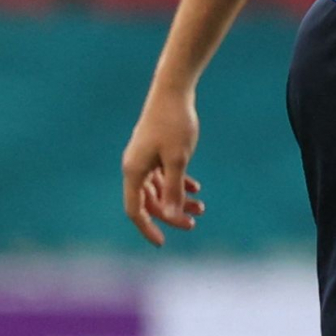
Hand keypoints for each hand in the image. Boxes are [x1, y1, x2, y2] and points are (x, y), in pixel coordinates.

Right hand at [120, 86, 203, 247]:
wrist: (172, 92)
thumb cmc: (175, 125)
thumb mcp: (178, 160)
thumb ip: (174, 189)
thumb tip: (172, 215)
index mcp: (133, 171)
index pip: (135, 210)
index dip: (148, 228)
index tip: (163, 243)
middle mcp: (134, 167)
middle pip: (148, 201)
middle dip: (170, 214)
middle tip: (195, 222)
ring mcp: (143, 158)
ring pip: (157, 189)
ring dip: (177, 199)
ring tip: (201, 207)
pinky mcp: (153, 150)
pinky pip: (162, 175)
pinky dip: (177, 184)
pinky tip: (195, 188)